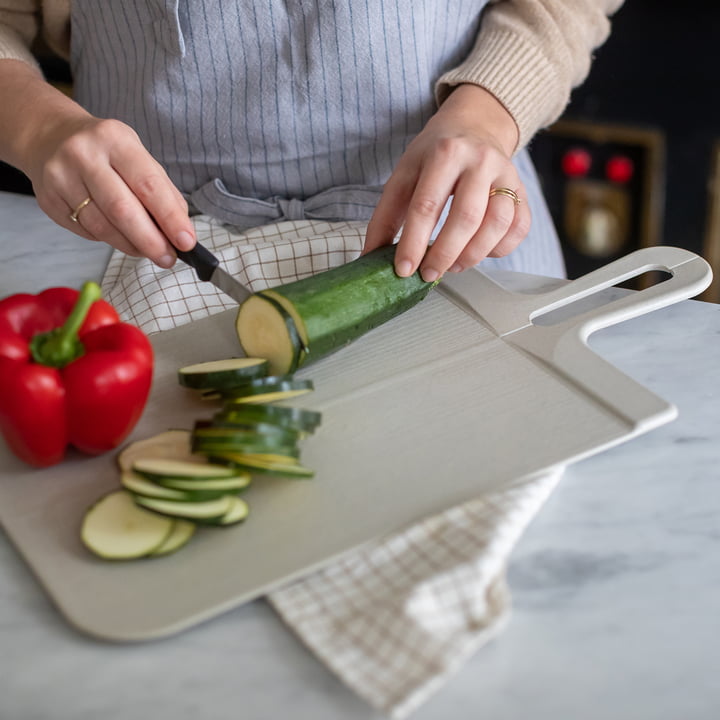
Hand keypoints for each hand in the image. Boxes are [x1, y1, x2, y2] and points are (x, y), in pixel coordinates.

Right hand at [0, 61, 195, 268]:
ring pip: (103, 227)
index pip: (148, 185)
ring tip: (147, 250)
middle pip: (123, 210)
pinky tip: (119, 236)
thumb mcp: (137, 156)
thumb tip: (182, 231)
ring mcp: (61, 177)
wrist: (49, 137)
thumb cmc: (105, 152)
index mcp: (115, 139)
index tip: (186, 241)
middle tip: (168, 258)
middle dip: (151, 241)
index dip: (170, 218)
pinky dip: (108, 239)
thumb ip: (162, 191)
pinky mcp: (48, 199)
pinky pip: (86, 231)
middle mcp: (84, 155)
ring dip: (131, 246)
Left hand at [363, 84, 530, 280]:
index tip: (403, 269)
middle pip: (466, 217)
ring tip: (453, 266)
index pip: (427, 205)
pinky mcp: (522, 190)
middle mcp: (480, 161)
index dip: (414, 243)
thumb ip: (387, 215)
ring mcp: (507, 175)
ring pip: (498, 224)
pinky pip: (519, 227)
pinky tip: (480, 252)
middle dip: (444, 254)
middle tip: (428, 274)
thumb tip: (370, 256)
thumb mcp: (405, 173)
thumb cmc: (436, 154)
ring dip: (473, 255)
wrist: (475, 125)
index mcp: (445, 153)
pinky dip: (500, 248)